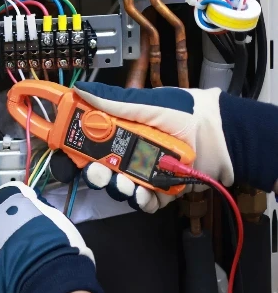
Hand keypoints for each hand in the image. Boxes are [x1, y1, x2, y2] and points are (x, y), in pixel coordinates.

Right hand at [71, 82, 233, 212]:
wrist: (224, 136)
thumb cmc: (187, 114)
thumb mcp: (148, 105)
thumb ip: (113, 103)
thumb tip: (80, 90)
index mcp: (122, 133)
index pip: (91, 144)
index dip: (77, 150)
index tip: (69, 154)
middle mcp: (130, 155)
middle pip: (102, 170)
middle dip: (97, 174)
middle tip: (98, 172)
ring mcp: (146, 175)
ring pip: (121, 188)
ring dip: (118, 188)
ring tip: (125, 184)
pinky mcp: (162, 192)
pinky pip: (145, 202)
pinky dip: (142, 201)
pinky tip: (143, 194)